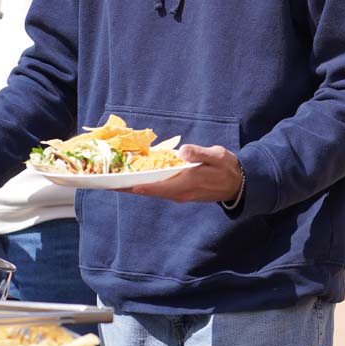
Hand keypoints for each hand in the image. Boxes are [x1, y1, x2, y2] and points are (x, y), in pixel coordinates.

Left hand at [126, 144, 242, 202]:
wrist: (238, 184)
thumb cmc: (227, 168)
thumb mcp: (217, 156)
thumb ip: (200, 154)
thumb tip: (183, 151)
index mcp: (186, 183)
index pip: (155, 187)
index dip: (134, 185)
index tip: (116, 184)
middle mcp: (180, 193)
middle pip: (149, 191)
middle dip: (128, 187)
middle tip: (106, 182)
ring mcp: (180, 194)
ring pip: (153, 192)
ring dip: (135, 186)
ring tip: (116, 180)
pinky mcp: (181, 192)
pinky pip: (159, 190)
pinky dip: (146, 185)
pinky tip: (137, 178)